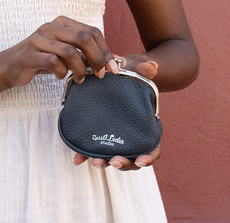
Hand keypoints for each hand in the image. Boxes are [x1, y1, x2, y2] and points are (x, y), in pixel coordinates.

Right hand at [0, 16, 119, 87]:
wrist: (9, 67)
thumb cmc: (41, 59)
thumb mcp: (65, 55)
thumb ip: (86, 55)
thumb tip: (114, 62)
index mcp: (62, 23)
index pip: (92, 31)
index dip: (105, 49)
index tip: (112, 67)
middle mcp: (50, 27)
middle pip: (84, 37)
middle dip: (97, 58)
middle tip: (101, 74)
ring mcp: (39, 39)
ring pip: (70, 51)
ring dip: (80, 69)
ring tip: (80, 78)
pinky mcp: (29, 54)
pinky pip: (53, 62)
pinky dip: (61, 72)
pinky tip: (60, 76)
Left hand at [73, 52, 159, 169]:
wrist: (115, 70)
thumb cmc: (132, 72)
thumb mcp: (138, 68)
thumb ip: (145, 68)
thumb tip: (152, 67)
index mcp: (146, 125)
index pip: (153, 147)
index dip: (148, 157)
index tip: (140, 160)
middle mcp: (132, 135)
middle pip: (132, 158)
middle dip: (123, 162)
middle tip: (114, 160)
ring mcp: (116, 136)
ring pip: (113, 156)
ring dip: (104, 162)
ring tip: (95, 161)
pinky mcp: (100, 132)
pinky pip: (94, 148)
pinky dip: (85, 155)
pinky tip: (77, 158)